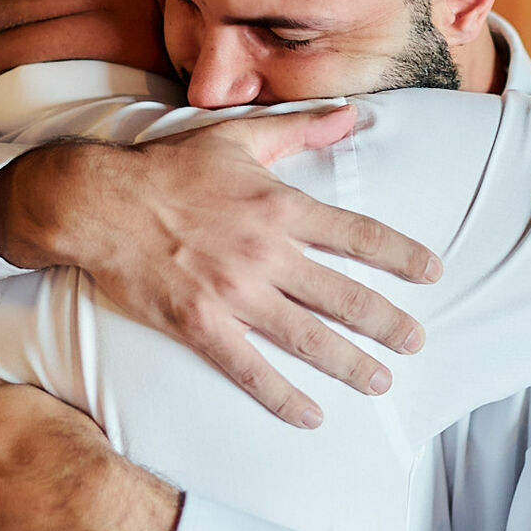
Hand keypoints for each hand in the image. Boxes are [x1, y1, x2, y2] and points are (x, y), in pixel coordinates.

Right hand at [0, 105, 442, 428]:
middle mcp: (265, 252)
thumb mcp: (237, 136)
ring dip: (350, 363)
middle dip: (386, 321)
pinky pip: (249, 368)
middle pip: (343, 294)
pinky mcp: (199, 324)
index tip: (433, 273)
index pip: (357, 234)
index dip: (400, 256)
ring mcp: (233, 292)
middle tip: (417, 342)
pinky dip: (282, 396)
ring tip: (381, 382)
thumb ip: (301, 130)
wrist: (97, 202)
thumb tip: (353, 114)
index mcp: (280, 205)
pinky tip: (311, 416)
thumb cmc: (167, 168)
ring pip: (307, 336)